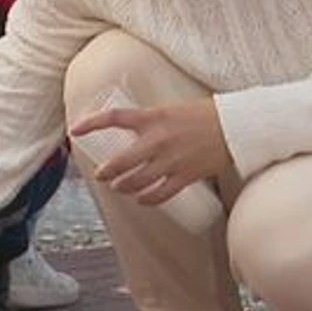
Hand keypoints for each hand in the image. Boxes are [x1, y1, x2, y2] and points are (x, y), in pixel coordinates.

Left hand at [69, 97, 232, 205]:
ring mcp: (170, 160)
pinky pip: (159, 194)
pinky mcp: (185, 176)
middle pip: (120, 161)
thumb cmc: (207, 115)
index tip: (75, 130)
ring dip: (123, 187)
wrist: (236, 126)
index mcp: (153, 117)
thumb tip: (136, 132)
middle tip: (101, 175)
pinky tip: (142, 200)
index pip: (114, 118)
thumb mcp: (172, 110)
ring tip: (119, 188)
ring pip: (136, 181)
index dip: (91, 124)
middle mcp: (157, 140)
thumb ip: (152, 122)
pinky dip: (147, 200)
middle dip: (106, 172)